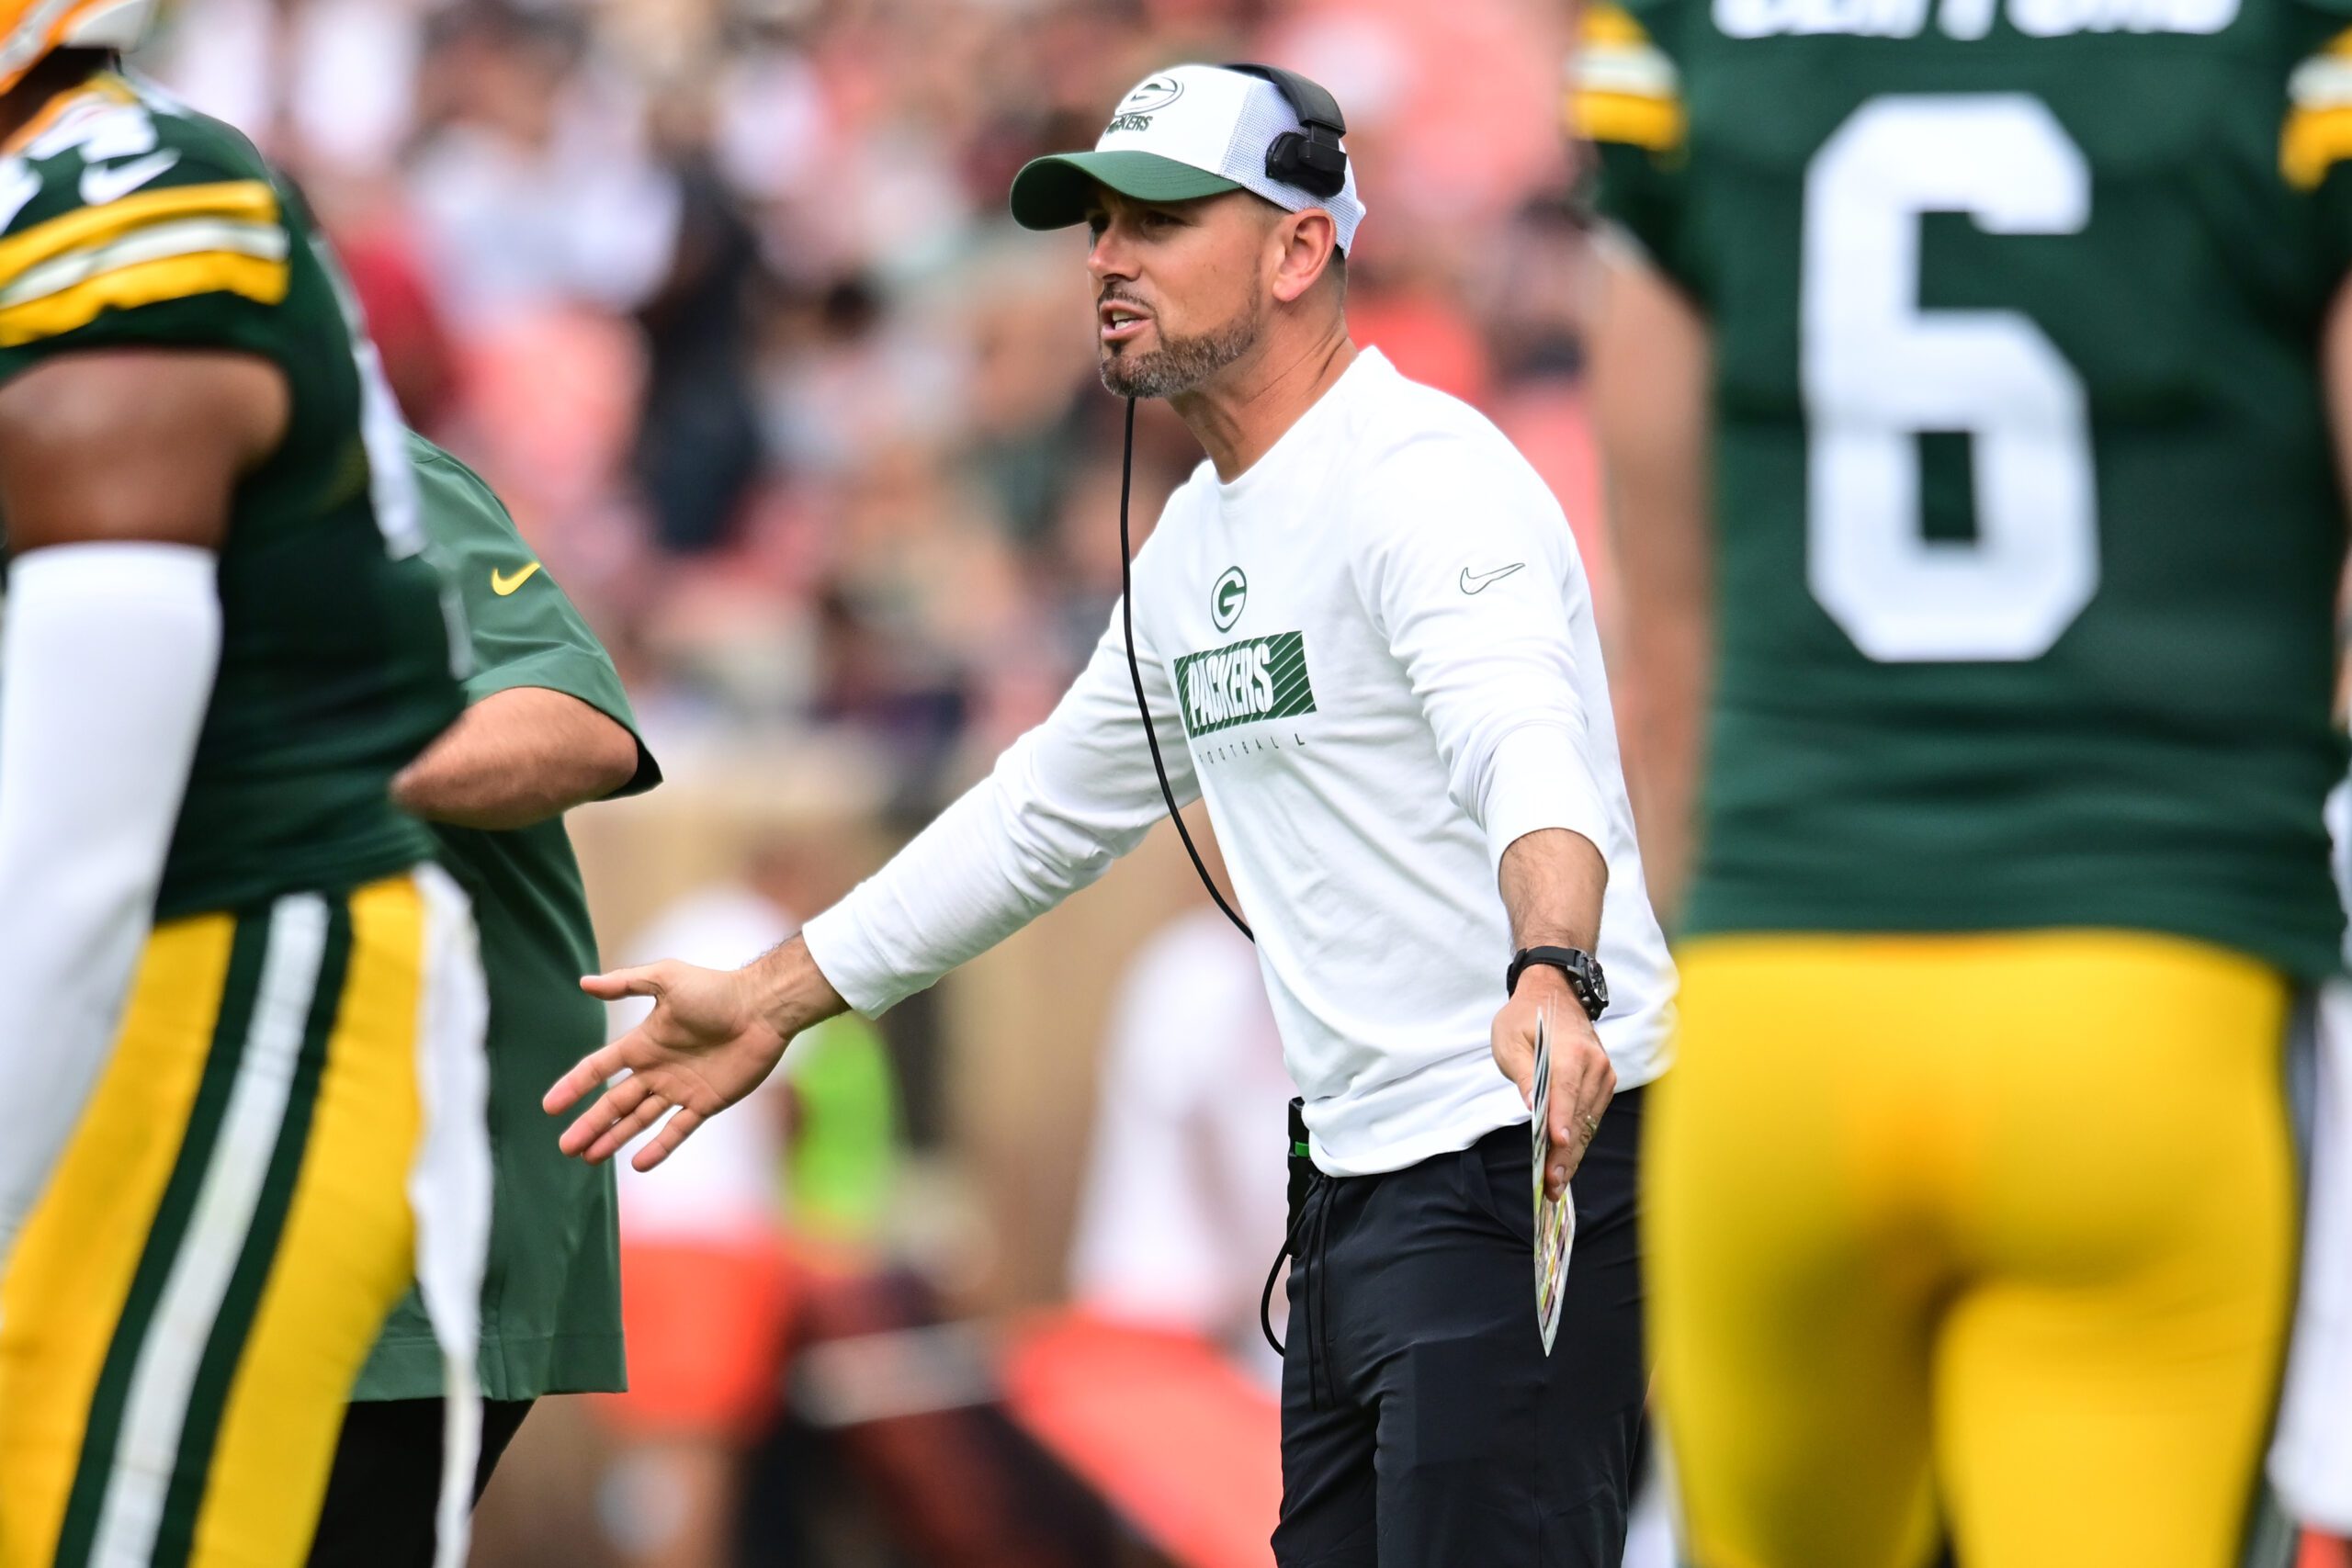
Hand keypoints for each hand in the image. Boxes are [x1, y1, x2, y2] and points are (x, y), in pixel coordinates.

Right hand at [544, 960, 789, 1170]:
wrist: (763, 1007)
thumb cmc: (717, 989)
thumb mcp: (667, 978)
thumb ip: (626, 983)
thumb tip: (583, 983)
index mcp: (643, 1042)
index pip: (599, 1069)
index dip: (574, 1086)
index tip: (549, 1106)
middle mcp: (657, 1069)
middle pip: (614, 1102)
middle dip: (589, 1124)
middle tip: (565, 1147)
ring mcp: (680, 1088)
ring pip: (639, 1120)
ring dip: (614, 1138)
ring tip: (588, 1158)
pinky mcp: (706, 1102)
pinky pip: (677, 1130)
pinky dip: (659, 1147)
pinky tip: (637, 1163)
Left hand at [1490, 966, 1615, 1200]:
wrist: (1553, 993)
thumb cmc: (1526, 1017)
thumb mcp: (1511, 1041)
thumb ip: (1524, 1076)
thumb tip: (1534, 1109)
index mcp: (1570, 1051)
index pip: (1566, 1091)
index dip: (1561, 1121)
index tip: (1557, 1148)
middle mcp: (1594, 1065)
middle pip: (1579, 1116)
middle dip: (1565, 1154)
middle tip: (1551, 1187)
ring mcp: (1603, 1075)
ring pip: (1588, 1123)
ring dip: (1573, 1155)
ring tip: (1556, 1185)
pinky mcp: (1603, 1083)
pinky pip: (1591, 1118)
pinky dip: (1579, 1141)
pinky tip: (1566, 1163)